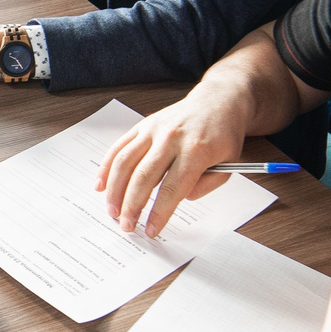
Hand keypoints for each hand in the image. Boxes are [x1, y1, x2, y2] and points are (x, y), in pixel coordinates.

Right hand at [96, 88, 251, 235]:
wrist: (218, 101)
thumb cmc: (223, 134)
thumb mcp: (229, 164)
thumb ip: (206, 185)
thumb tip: (180, 198)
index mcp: (196, 150)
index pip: (172, 189)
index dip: (159, 213)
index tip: (151, 230)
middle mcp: (171, 138)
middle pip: (144, 177)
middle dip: (132, 206)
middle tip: (126, 226)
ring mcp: (154, 129)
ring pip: (126, 162)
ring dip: (115, 190)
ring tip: (112, 211)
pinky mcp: (143, 125)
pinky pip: (120, 147)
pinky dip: (107, 167)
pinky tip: (101, 185)